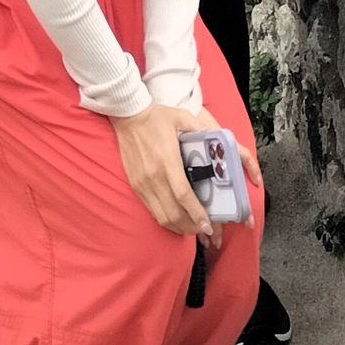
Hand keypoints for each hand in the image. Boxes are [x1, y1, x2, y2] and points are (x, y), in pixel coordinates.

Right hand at [109, 102, 225, 239]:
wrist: (127, 116)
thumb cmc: (156, 116)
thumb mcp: (181, 117)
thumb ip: (200, 129)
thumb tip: (217, 138)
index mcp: (167, 161)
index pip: (183, 195)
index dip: (196, 213)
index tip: (208, 224)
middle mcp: (154, 177)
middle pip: (174, 213)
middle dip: (191, 226)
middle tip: (205, 229)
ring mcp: (143, 184)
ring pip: (162, 216)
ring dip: (179, 227)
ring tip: (193, 228)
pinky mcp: (136, 186)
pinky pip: (152, 211)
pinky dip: (166, 220)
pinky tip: (176, 219)